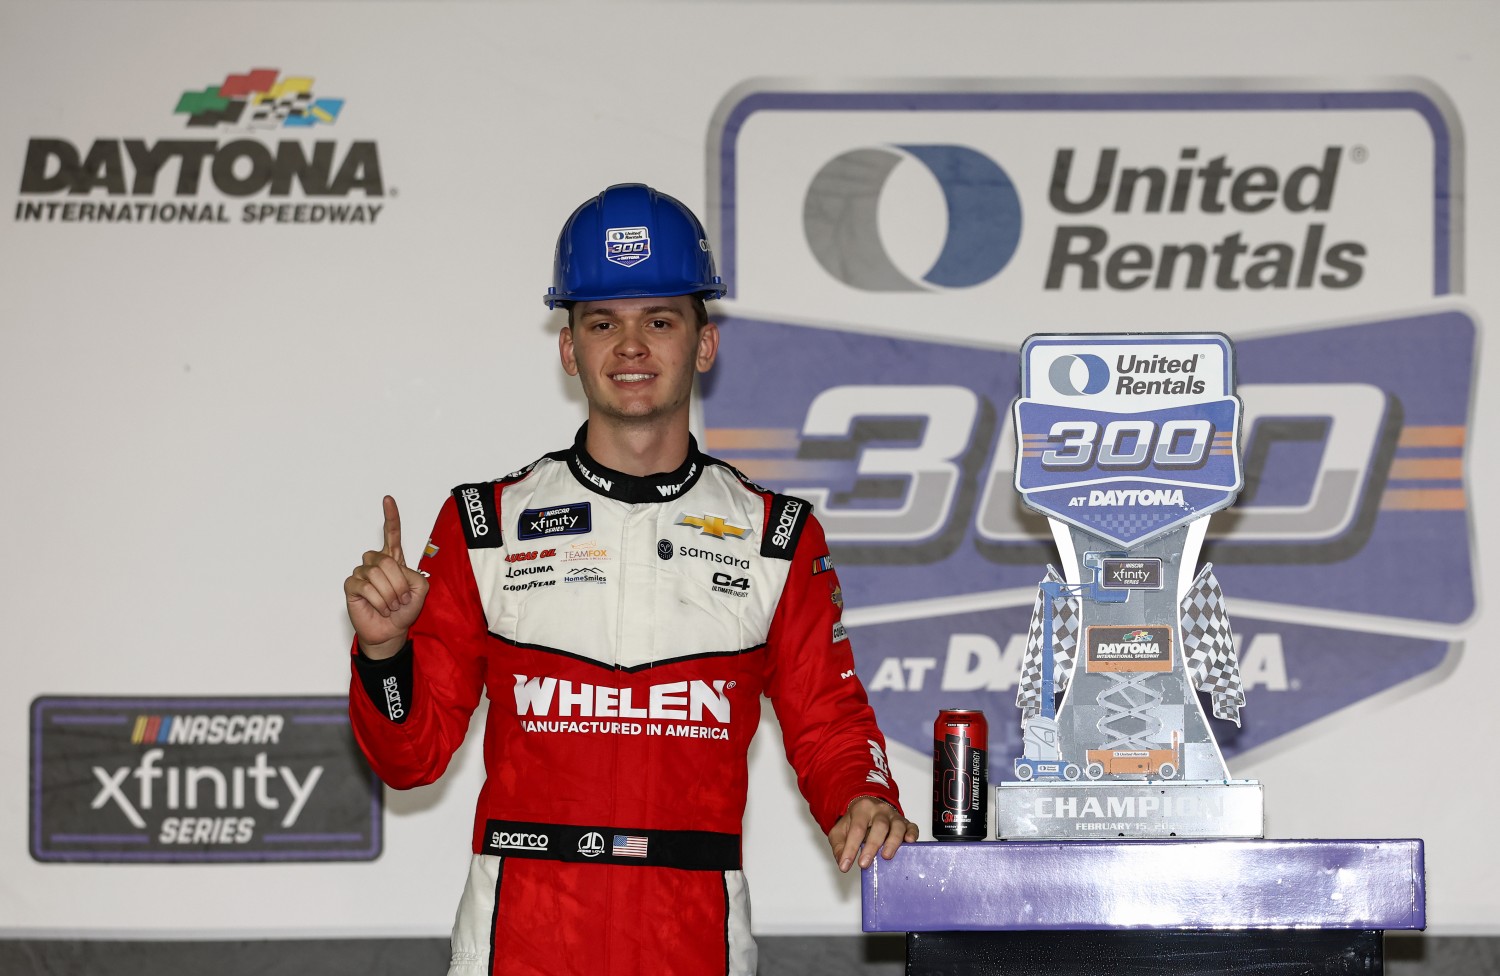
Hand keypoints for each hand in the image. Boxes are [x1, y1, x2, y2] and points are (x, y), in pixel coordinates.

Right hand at [344, 495, 429, 657]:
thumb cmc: (405, 610)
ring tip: (391, 605)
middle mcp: (376, 562)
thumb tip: (395, 571)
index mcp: (394, 559)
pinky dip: (378, 601)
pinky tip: (380, 608)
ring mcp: (362, 573)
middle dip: (399, 584)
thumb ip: (415, 575)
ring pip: (376, 574)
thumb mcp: (421, 590)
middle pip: (386, 560)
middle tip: (402, 599)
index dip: (391, 517)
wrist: (392, 631)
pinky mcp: (351, 586)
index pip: (391, 534)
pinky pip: (365, 587)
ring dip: (389, 594)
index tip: (388, 499)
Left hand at [827, 796, 918, 871]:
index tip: (845, 865)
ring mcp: (894, 816)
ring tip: (886, 856)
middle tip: (864, 864)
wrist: (869, 806)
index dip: (850, 848)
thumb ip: (839, 846)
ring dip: (893, 842)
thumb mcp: (840, 830)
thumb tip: (843, 861)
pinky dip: (912, 834)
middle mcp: (879, 810)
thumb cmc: (855, 820)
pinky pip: (912, 827)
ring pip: (897, 826)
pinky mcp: (905, 823)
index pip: (857, 829)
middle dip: (872, 846)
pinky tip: (909, 842)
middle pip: (879, 826)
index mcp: (862, 809)